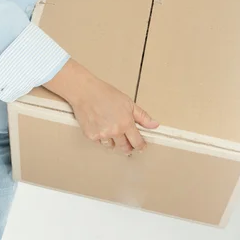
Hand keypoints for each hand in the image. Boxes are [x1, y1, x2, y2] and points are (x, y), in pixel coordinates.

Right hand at [43, 58, 159, 155]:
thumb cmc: (105, 93)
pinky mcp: (91, 136)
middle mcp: (114, 131)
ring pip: (111, 146)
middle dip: (128, 146)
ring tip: (111, 130)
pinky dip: (101, 137)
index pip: (137, 143)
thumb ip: (142, 116)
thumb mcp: (128, 102)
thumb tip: (154, 125)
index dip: (141, 146)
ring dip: (114, 141)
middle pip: (125, 148)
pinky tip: (100, 126)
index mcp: (126, 123)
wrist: (85, 91)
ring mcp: (102, 135)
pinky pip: (99, 142)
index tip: (141, 146)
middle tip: (127, 141)